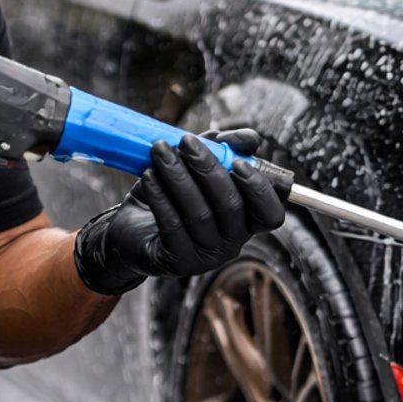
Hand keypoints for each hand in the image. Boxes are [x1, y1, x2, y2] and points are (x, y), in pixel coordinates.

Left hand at [72, 131, 286, 293]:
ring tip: (160, 151)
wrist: (132, 229)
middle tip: (186, 141)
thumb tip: (252, 139)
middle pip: (232, 206)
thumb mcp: (198, 166)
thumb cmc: (173, 193)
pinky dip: (160, 196)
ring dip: (179, 176)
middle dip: (209, 168)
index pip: (270, 214)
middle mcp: (232, 243)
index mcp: (245, 221)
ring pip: (200, 213)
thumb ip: (225, 148)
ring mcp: (206, 257)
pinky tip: (149, 176)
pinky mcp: (177, 261)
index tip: (238, 162)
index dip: (260, 189)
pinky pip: (172, 225)